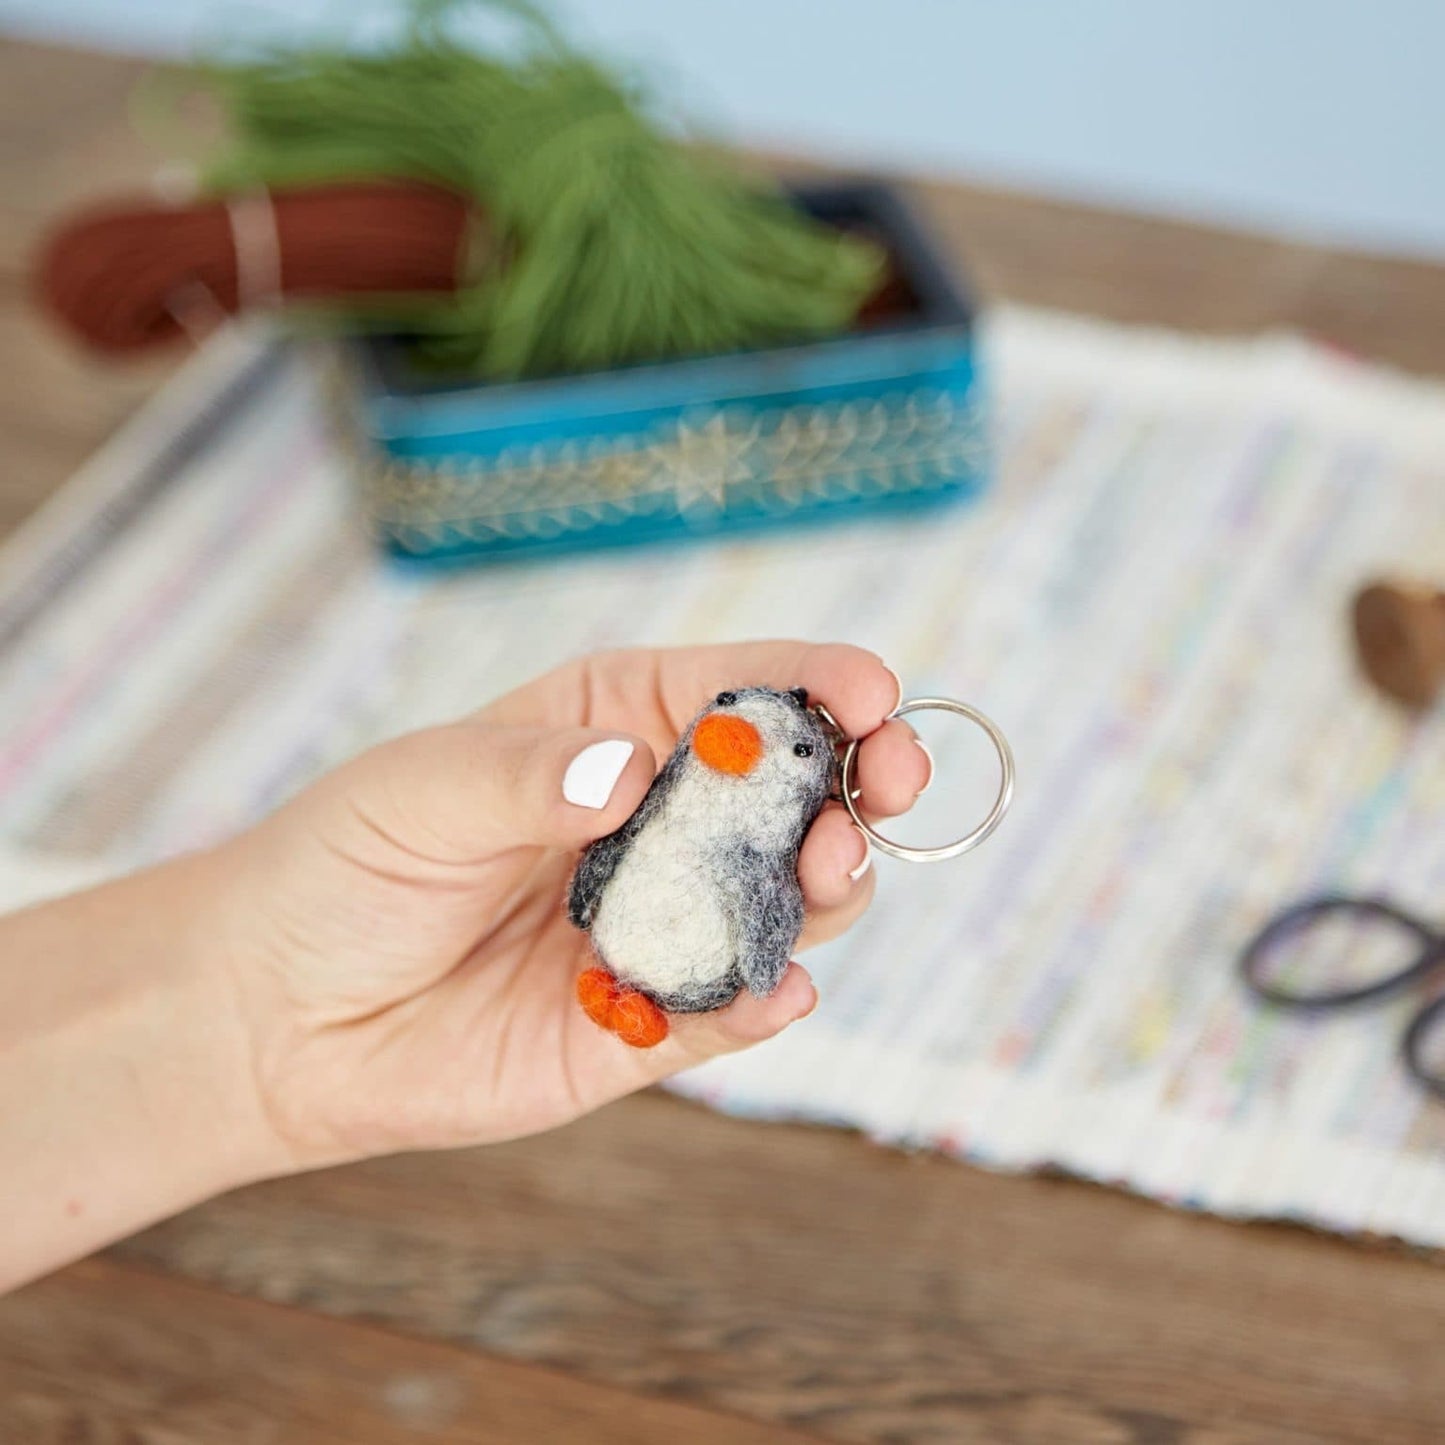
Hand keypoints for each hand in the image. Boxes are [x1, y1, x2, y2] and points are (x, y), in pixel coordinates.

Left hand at [216, 642, 929, 1169]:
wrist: (283, 1013)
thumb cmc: (346, 864)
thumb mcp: (423, 789)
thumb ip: (530, 776)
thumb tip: (633, 774)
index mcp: (615, 728)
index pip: (741, 692)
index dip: (819, 684)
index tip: (875, 691)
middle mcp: (660, 820)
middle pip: (796, 793)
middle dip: (859, 781)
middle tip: (887, 786)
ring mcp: (665, 920)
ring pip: (790, 897)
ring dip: (830, 883)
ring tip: (825, 871)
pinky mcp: (651, 1019)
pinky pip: (733, 1005)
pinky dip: (768, 998)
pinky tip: (773, 990)